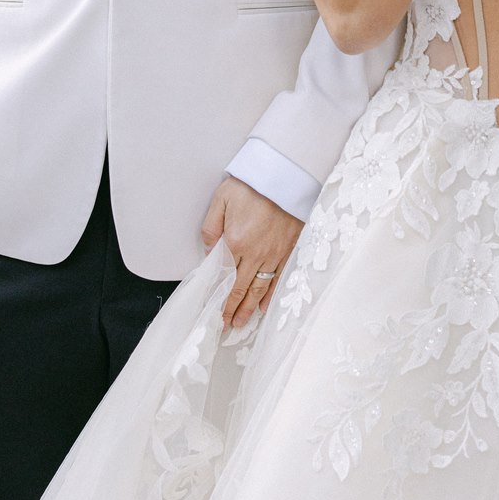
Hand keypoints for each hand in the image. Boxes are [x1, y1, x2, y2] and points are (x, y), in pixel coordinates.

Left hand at [200, 176, 301, 331]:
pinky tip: (265, 305)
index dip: (219, 297)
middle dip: (233, 309)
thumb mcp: (221, 199)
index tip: (214, 312)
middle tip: (226, 326)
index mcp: (236, 241)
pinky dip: (271, 294)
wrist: (285, 174)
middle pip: (242, 288)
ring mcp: (274, 253)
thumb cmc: (252, 184)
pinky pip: (279, 277)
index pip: (224, 277)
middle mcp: (255, 253)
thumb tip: (209, 249)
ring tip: (242, 322)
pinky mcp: (289, 249)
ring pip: (260, 287)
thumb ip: (211, 226)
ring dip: (250, 308)